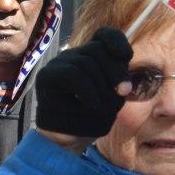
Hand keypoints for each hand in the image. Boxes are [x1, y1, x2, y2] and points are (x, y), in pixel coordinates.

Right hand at [35, 27, 132, 148]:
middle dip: (115, 71)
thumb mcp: (112, 99)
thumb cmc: (91, 119)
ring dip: (100, 87)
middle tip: (123, 92)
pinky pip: (72, 74)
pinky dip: (86, 90)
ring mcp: (58, 64)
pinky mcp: (47, 76)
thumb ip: (118, 84)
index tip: (127, 57)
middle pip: (97, 49)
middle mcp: (74, 56)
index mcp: (91, 57)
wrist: (68, 139)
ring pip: (85, 62)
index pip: (104, 35)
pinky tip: (91, 104)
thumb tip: (122, 83)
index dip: (117, 41)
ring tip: (99, 106)